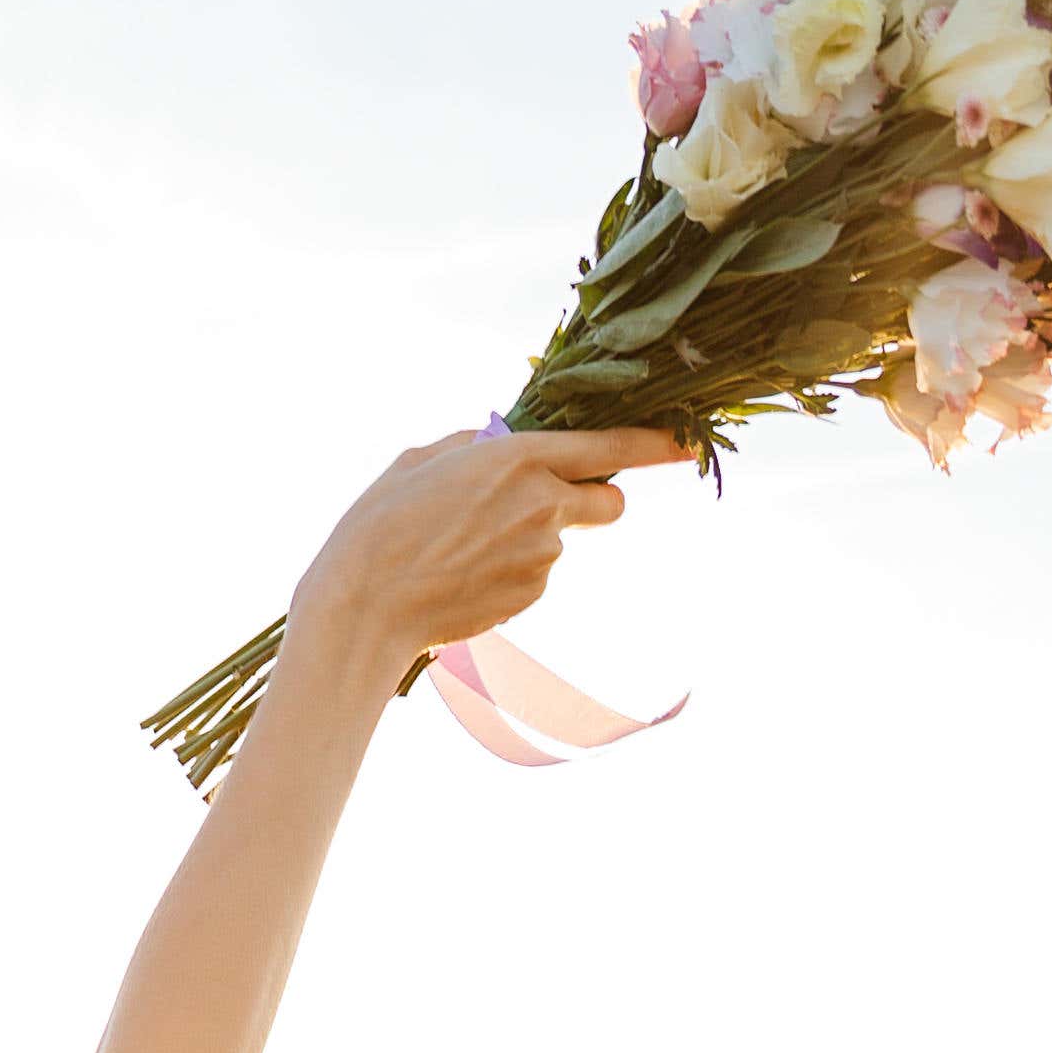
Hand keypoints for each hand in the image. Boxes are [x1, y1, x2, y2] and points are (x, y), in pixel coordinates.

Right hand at [286, 423, 693, 677]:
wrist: (365, 610)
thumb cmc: (379, 527)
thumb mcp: (420, 460)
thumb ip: (475, 446)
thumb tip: (500, 442)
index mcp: (515, 458)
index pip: (608, 447)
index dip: (655, 444)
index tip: (687, 443)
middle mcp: (541, 506)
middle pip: (610, 502)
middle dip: (595, 499)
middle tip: (550, 503)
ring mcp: (541, 558)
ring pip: (561, 541)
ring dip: (530, 539)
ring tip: (463, 548)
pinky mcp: (529, 597)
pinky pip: (535, 576)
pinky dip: (510, 572)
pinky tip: (462, 576)